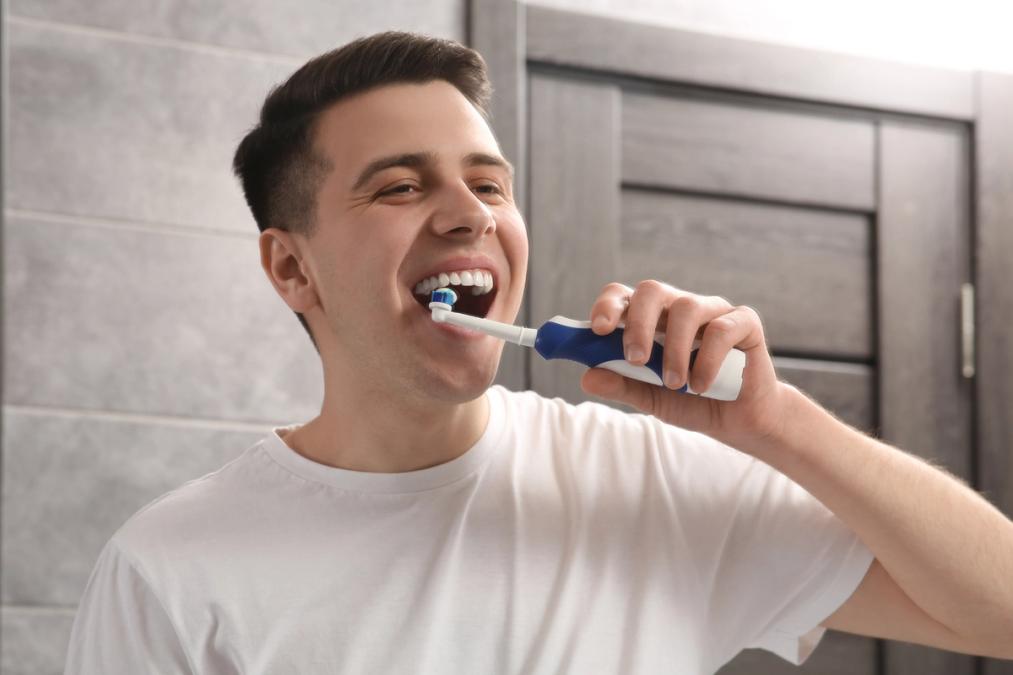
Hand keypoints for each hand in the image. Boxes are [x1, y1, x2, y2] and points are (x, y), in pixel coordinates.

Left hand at [580, 280, 794, 446]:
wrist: (739, 421)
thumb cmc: (691, 402)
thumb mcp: (650, 397)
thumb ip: (622, 385)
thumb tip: (586, 377)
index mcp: (651, 319)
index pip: (623, 296)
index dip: (607, 306)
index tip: (598, 330)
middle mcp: (679, 308)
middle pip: (651, 290)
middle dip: (638, 324)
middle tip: (635, 360)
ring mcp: (713, 311)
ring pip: (686, 308)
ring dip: (674, 349)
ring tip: (674, 384)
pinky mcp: (745, 322)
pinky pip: (722, 329)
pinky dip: (707, 360)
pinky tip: (702, 386)